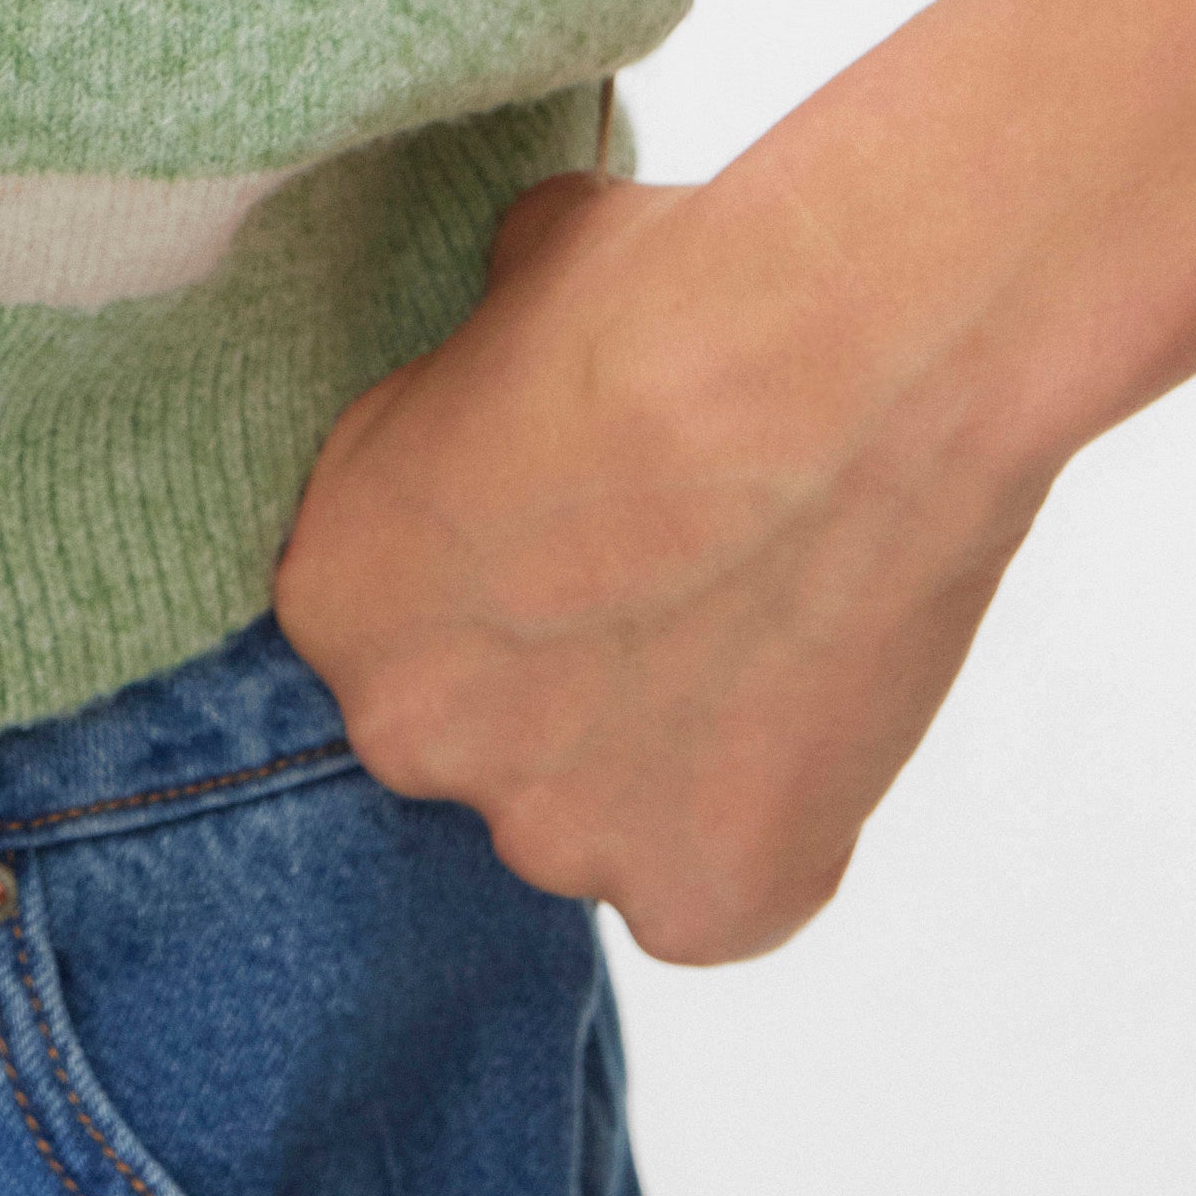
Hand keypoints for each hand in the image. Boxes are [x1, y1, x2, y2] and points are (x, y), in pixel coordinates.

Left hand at [266, 169, 1054, 960]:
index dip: (483, 570)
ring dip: (657, 749)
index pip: (386, 618)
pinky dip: (760, 817)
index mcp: (340, 597)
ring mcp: (563, 836)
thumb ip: (466, 396)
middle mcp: (418, 738)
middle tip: (662, 579)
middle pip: (481, 732)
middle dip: (554, 675)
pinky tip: (799, 698)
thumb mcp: (503, 295)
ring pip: (598, 815)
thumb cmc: (675, 300)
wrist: (855, 362)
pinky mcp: (704, 900)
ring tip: (751, 619)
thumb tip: (502, 393)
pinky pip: (712, 885)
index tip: (559, 523)